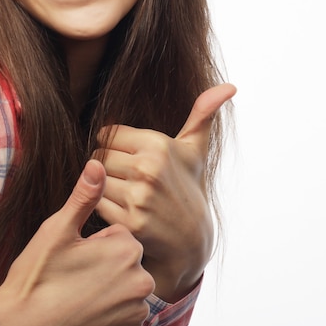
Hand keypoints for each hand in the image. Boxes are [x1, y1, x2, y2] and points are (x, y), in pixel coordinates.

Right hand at [0, 160, 154, 325]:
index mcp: (127, 250)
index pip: (119, 235)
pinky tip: (85, 318)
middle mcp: (142, 282)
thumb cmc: (37, 277)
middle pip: (126, 262)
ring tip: (77, 297)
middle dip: (106, 266)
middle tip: (74, 277)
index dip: (95, 244)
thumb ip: (84, 196)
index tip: (74, 257)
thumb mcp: (58, 230)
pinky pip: (126, 317)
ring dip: (110, 291)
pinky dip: (110, 318)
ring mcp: (136, 313)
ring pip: (127, 288)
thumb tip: (97, 163)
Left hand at [95, 83, 236, 302]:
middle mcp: (147, 168)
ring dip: (103, 186)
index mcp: (157, 144)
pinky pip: (96, 203)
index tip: (130, 157)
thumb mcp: (194, 148)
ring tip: (124, 193)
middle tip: (126, 178)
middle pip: (99, 156)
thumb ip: (202, 113)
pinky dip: (103, 207)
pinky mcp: (129, 222)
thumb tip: (230, 86)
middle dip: (108, 166)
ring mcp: (138, 197)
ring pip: (95, 179)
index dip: (115, 145)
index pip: (108, 134)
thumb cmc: (189, 185)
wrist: (191, 240)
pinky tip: (121, 209)